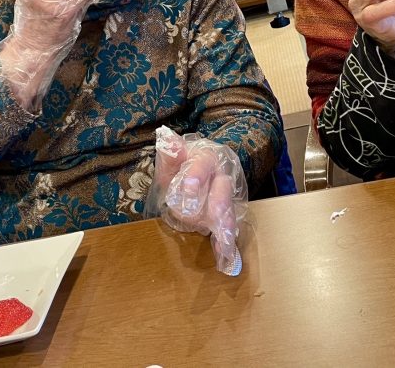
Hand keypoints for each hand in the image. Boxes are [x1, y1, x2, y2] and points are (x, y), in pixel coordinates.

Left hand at [148, 126, 246, 274]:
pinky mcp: (227, 216)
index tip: (187, 187)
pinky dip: (225, 243)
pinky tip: (225, 257)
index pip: (204, 164)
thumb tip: (165, 137)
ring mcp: (227, 197)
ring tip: (225, 241)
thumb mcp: (171, 160)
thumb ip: (170, 153)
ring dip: (226, 227)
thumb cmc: (182, 168)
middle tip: (212, 217)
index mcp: (208, 158)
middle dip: (217, 204)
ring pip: (229, 211)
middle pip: (223, 190)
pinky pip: (227, 229)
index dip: (196, 175)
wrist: (198, 176)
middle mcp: (222, 176)